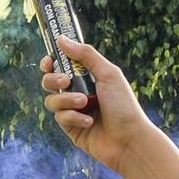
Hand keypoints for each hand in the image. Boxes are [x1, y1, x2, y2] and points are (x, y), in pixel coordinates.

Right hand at [41, 38, 149, 170]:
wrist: (128, 138)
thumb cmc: (123, 105)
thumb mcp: (108, 74)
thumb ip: (86, 55)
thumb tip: (61, 39)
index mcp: (87, 77)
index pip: (61, 65)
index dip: (51, 62)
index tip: (49, 61)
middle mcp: (77, 92)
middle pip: (49, 81)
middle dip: (53, 79)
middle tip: (66, 81)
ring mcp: (72, 111)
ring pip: (52, 100)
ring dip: (67, 100)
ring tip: (85, 104)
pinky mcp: (70, 128)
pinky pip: (60, 118)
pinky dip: (73, 118)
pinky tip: (89, 122)